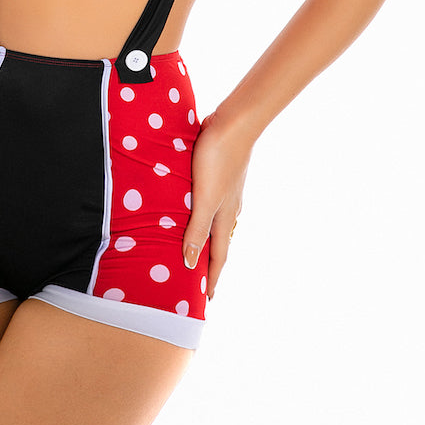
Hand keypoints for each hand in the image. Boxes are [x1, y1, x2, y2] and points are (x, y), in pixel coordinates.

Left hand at [182, 110, 253, 298]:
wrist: (233, 123)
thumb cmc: (217, 160)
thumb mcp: (205, 198)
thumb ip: (197, 229)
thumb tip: (191, 265)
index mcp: (224, 218)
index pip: (217, 257)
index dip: (211, 278)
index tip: (207, 301)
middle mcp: (228, 209)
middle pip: (217, 243)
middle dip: (209, 263)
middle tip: (199, 282)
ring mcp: (226, 192)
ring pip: (214, 223)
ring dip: (205, 239)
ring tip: (194, 250)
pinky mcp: (219, 176)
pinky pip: (210, 205)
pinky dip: (202, 217)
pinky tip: (194, 210)